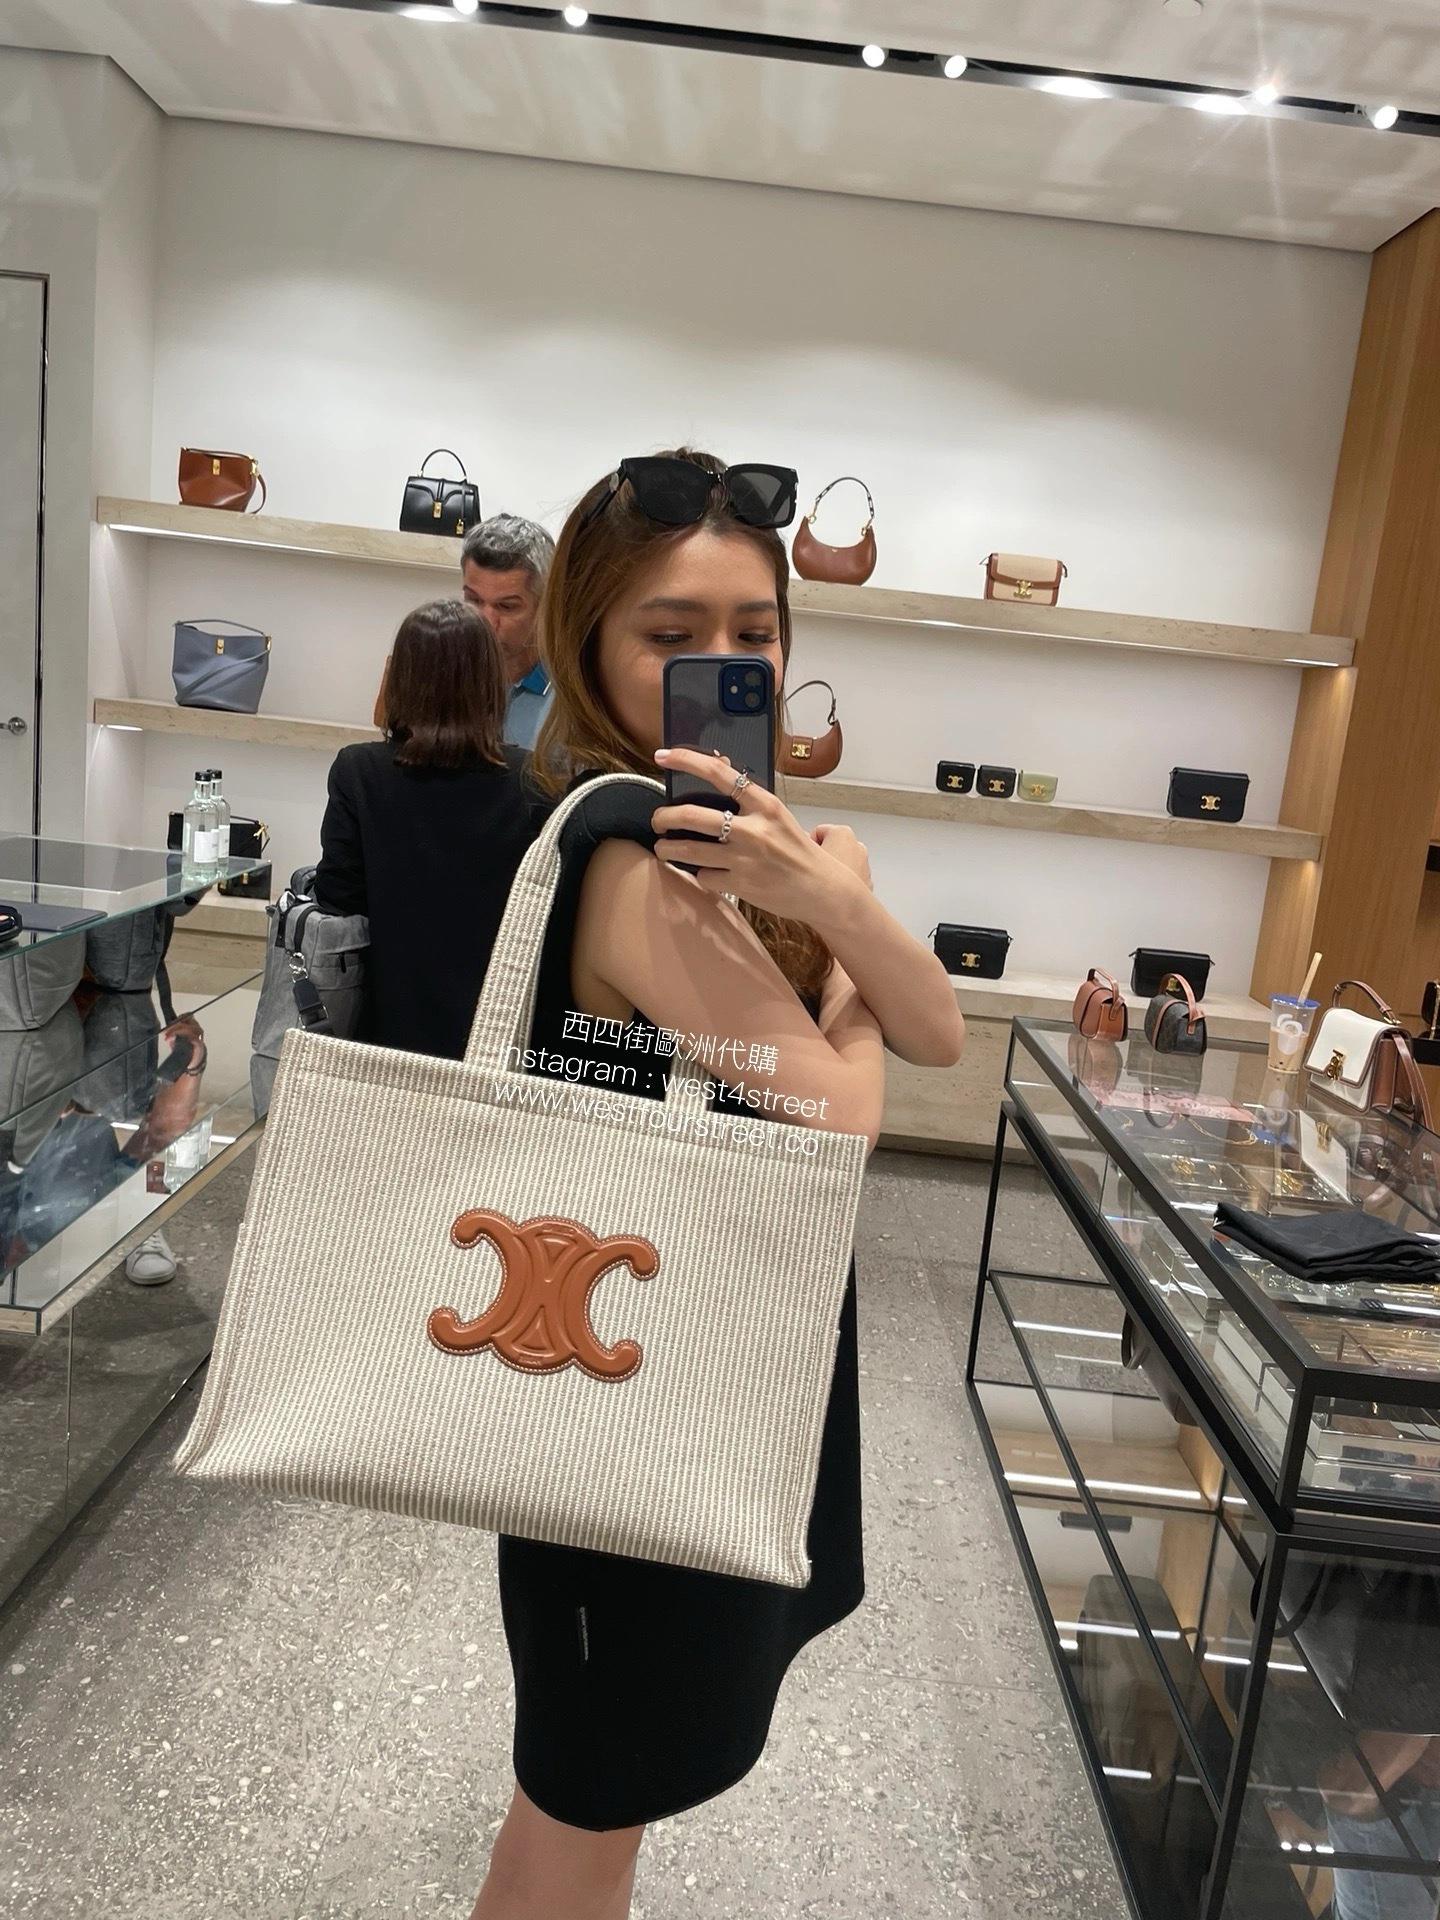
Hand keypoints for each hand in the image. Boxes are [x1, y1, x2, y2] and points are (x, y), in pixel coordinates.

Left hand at [650, 748, 864, 930]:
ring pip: (688, 849)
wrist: (820, 889)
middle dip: (663, 817)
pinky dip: (700, 874)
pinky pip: (704, 876)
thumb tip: (716, 766)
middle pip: (692, 815)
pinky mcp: (741, 884)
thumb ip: (748, 797)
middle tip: (657, 820)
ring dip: (667, 848)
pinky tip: (706, 872)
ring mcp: (745, 858)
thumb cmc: (797, 850)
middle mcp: (753, 829)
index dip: (687, 761)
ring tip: (663, 847)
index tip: (663, 756)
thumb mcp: (777, 816)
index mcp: (765, 805)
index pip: (720, 773)